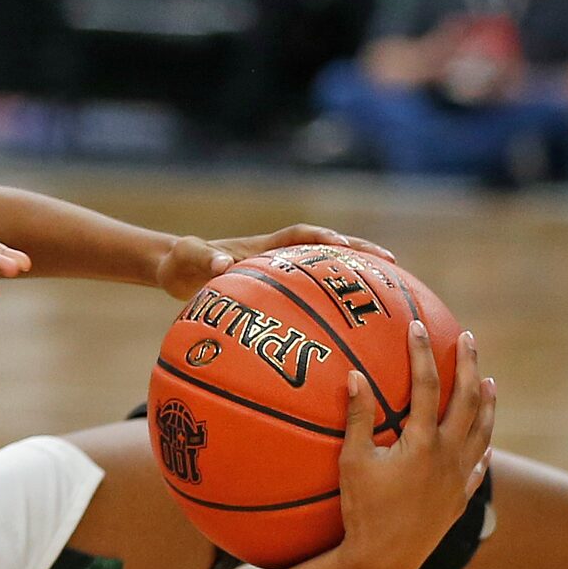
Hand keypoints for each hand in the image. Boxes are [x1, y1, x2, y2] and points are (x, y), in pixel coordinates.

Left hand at [154, 224, 393, 301]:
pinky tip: (349, 333)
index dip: (322, 237)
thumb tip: (224, 265)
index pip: (299, 235)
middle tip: (391, 263)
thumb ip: (202, 258)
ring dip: (352, 279)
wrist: (175, 270)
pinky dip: (330, 310)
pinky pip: (310, 298)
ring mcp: (280, 275)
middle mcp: (279, 257)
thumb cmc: (182, 260)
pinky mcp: (276, 294)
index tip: (342, 244)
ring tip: (388, 296)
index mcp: (263, 246)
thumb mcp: (187, 256)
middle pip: (326, 249)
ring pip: (324, 274)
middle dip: (357, 252)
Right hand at [332, 321, 492, 568]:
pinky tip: (485, 438)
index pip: (427, 387)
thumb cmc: (362, 509)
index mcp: (423, 443)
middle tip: (469, 339)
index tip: (417, 328)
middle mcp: (450, 456)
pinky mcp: (460, 497)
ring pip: (482, 430)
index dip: (422, 354)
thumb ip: (357, 417)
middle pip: (467, 401)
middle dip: (469, 366)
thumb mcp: (352, 461)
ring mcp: (459, 477)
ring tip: (489, 381)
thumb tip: (355, 376)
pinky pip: (479, 464)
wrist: (386, 558)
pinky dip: (484, 445)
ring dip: (487, 402)